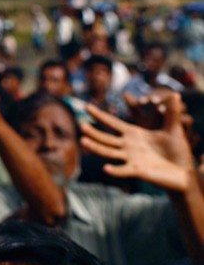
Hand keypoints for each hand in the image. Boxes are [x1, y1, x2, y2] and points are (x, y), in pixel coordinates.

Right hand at [81, 93, 195, 192]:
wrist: (183, 171)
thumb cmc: (177, 150)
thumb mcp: (174, 128)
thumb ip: (172, 112)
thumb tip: (174, 93)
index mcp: (133, 134)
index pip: (112, 123)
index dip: (100, 115)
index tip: (87, 106)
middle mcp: (128, 146)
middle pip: (106, 138)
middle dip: (93, 132)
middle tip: (81, 125)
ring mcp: (131, 158)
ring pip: (109, 152)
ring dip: (96, 147)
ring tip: (83, 142)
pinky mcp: (138, 171)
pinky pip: (124, 170)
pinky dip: (115, 170)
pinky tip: (106, 168)